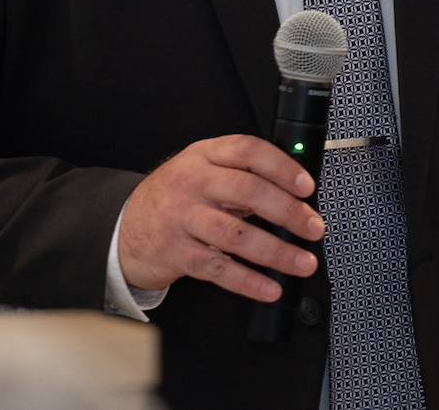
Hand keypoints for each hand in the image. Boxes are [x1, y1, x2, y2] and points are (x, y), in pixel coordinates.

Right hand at [117, 134, 323, 300]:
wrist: (125, 227)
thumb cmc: (174, 198)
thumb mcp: (200, 170)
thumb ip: (240, 176)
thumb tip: (293, 196)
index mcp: (203, 156)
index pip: (247, 150)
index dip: (281, 166)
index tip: (306, 186)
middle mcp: (192, 183)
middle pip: (248, 191)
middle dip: (288, 212)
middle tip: (313, 227)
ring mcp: (182, 218)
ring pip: (237, 234)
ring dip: (277, 252)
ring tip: (302, 262)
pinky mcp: (177, 253)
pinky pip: (219, 268)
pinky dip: (249, 281)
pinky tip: (270, 288)